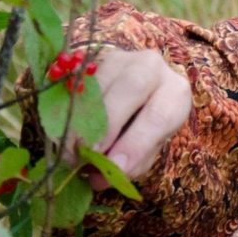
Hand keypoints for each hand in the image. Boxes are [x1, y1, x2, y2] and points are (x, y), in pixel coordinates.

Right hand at [78, 47, 191, 190]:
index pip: (159, 116)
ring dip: (82, 118)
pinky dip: (69, 107)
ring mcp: (121, 58)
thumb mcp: (147, 148)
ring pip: (101, 82)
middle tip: (87, 153)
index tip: (114, 167)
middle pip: (132, 87)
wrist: (138, 94)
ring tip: (70, 148)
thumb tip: (98, 178)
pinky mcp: (95, 59)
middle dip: (107, 123)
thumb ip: (129, 164)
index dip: (136, 143)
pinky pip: (78, 80)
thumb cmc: (145, 127)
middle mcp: (152, 67)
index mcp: (175, 93)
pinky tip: (62, 129)